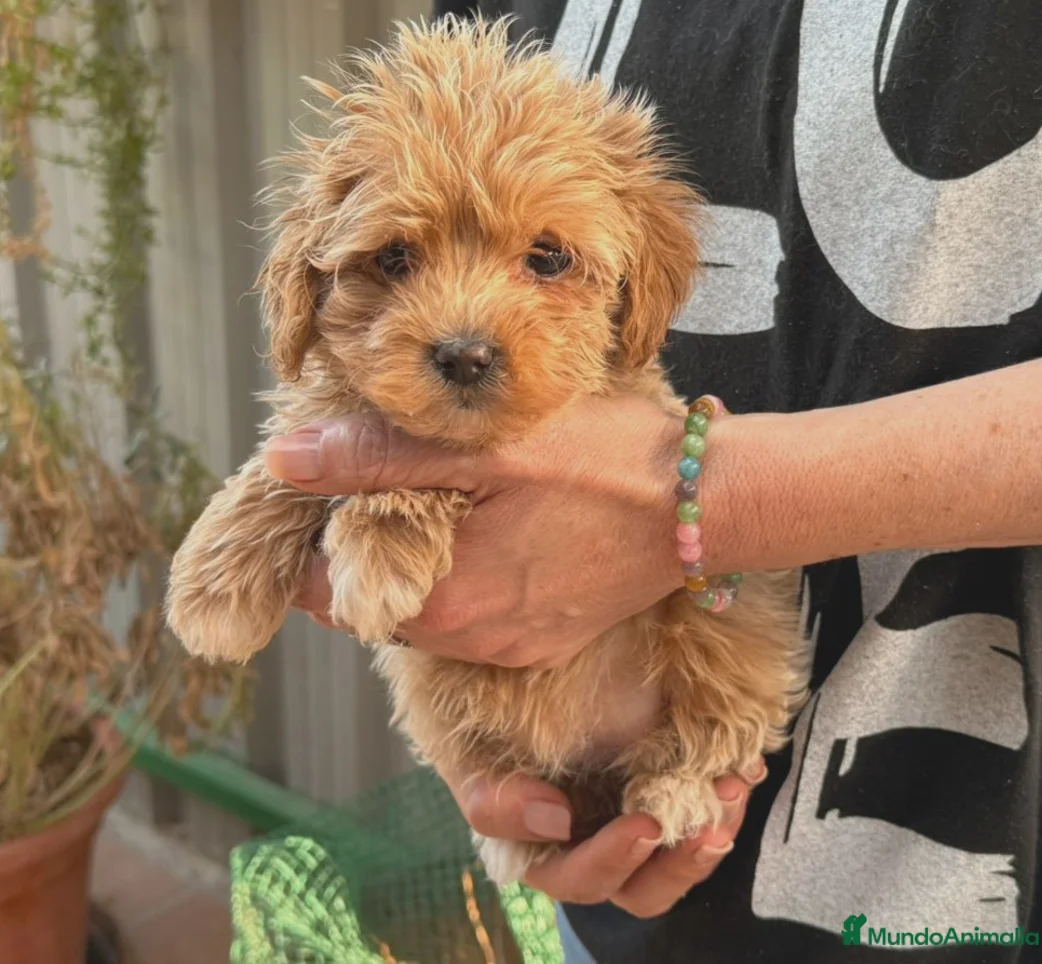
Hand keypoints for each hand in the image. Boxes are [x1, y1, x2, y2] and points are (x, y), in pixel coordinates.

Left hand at [266, 395, 690, 666]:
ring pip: (425, 604)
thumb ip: (378, 456)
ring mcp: (511, 645)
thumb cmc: (606, 465)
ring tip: (437, 488)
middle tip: (382, 471)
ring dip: (416, 555)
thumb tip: (282, 460)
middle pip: (374, 597)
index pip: (325, 589)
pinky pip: (475, 614)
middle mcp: (468, 640)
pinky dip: (463, 574)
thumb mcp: (487, 445)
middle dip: (363, 541)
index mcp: (440, 600)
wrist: (710, 503)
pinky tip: (488, 522)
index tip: (324, 488)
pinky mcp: (546, 638)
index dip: (313, 538)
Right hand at [445, 761, 765, 917]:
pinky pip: (697, 823)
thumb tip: (557, 819)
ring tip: (732, 793)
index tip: (642, 823)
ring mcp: (627, 828)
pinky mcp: (661, 800)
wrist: (512, 687)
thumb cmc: (481, 731)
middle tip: (710, 817)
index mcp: (540, 853)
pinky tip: (744, 771)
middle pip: (639, 887)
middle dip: (678, 858)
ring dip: (708, 839)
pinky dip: (723, 804)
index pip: (578, 877)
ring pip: (676, 866)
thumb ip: (495, 798)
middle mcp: (589, 850)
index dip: (611, 861)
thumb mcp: (471, 762)